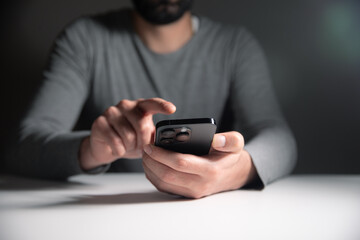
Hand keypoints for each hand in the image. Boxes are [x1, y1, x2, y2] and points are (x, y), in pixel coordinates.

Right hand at [79, 98, 175, 169]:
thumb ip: (154, 135)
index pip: (152, 103)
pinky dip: (119, 151)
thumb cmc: (130, 141)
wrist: (106, 147)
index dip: (162, 106)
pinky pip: (115, 141)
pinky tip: (117, 149)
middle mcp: (126, 105)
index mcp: (140, 106)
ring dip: (130, 147)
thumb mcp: (145, 138)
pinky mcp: (99, 122)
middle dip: (144, 142)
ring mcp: (111, 112)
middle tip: (141, 148)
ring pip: (128, 135)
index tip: (172, 109)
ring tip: (127, 147)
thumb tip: (163, 141)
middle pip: (142, 125)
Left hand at [142, 131, 256, 197]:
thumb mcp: (236, 144)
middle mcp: (200, 184)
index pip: (181, 163)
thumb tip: (215, 140)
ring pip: (163, 183)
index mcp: (210, 170)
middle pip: (167, 175)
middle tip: (144, 148)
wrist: (232, 174)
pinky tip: (150, 164)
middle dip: (151, 161)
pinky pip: (164, 188)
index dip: (162, 154)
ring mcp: (192, 191)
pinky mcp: (185, 194)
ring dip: (150, 169)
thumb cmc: (229, 156)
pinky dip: (153, 176)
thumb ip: (230, 140)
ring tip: (145, 155)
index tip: (151, 145)